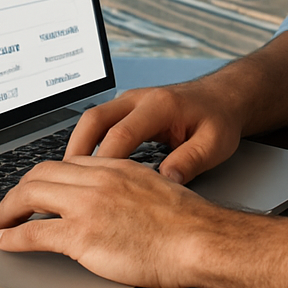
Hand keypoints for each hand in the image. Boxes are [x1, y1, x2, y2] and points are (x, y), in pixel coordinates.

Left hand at [0, 156, 225, 287]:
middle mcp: (97, 179)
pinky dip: (12, 236)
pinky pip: (34, 232)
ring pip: (30, 195)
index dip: (45, 176)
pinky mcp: (81, 235)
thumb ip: (131, 187)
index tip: (37, 188)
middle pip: (41, 172)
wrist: (199, 238)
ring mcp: (87, 206)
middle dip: (19, 188)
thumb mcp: (157, 188)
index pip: (67, 162)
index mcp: (116, 166)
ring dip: (8, 209)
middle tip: (12, 204)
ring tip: (0, 221)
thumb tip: (118, 201)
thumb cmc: (187, 222)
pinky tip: (4, 241)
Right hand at [64, 80, 242, 183]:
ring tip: (67, 180)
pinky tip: (83, 169)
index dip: (105, 163)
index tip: (94, 190)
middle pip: (95, 120)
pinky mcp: (127, 109)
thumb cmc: (219, 119)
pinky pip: (99, 123)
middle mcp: (139, 99)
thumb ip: (190, 161)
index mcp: (160, 106)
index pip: (122, 134)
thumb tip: (166, 181)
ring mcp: (131, 102)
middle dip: (76, 151)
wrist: (223, 97)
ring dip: (77, 147)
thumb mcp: (214, 144)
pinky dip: (87, 144)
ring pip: (91, 119)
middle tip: (64, 184)